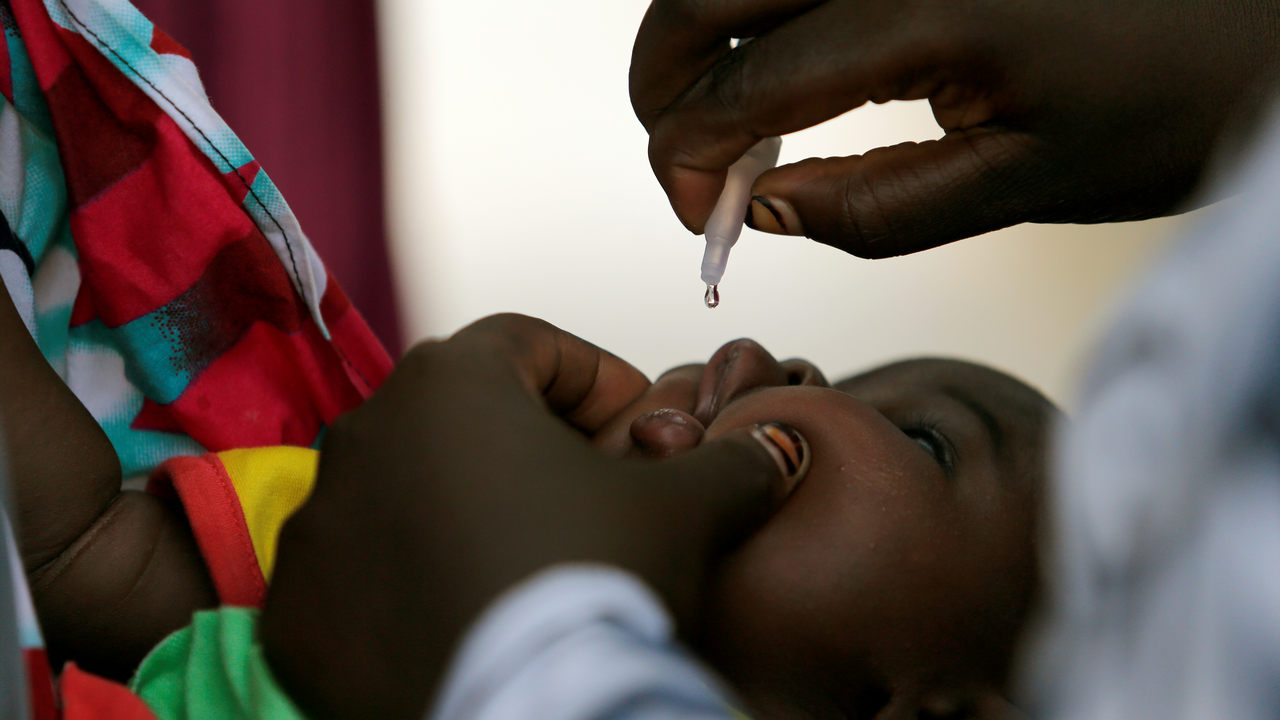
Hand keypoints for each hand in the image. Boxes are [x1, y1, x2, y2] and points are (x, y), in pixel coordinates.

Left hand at [260, 314, 803, 719]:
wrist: (529, 711)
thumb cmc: (598, 583)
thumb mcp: (687, 507)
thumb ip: (730, 459)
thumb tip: (769, 449)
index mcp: (450, 382)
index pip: (531, 343)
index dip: (598, 378)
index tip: (639, 427)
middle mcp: (365, 433)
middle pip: (463, 414)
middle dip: (531, 444)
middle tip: (591, 496)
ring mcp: (317, 523)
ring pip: (404, 490)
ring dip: (464, 508)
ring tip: (528, 560)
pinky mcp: (296, 609)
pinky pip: (357, 573)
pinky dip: (406, 581)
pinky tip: (465, 613)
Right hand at [631, 0, 1279, 256]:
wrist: (1263, 14)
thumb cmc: (1176, 96)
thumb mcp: (1026, 184)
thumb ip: (876, 208)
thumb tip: (762, 211)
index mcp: (924, 10)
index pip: (748, 84)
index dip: (692, 154)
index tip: (695, 210)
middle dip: (663, 81)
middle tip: (675, 155)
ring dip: (700, 29)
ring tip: (717, 106)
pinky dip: (757, 4)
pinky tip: (774, 48)